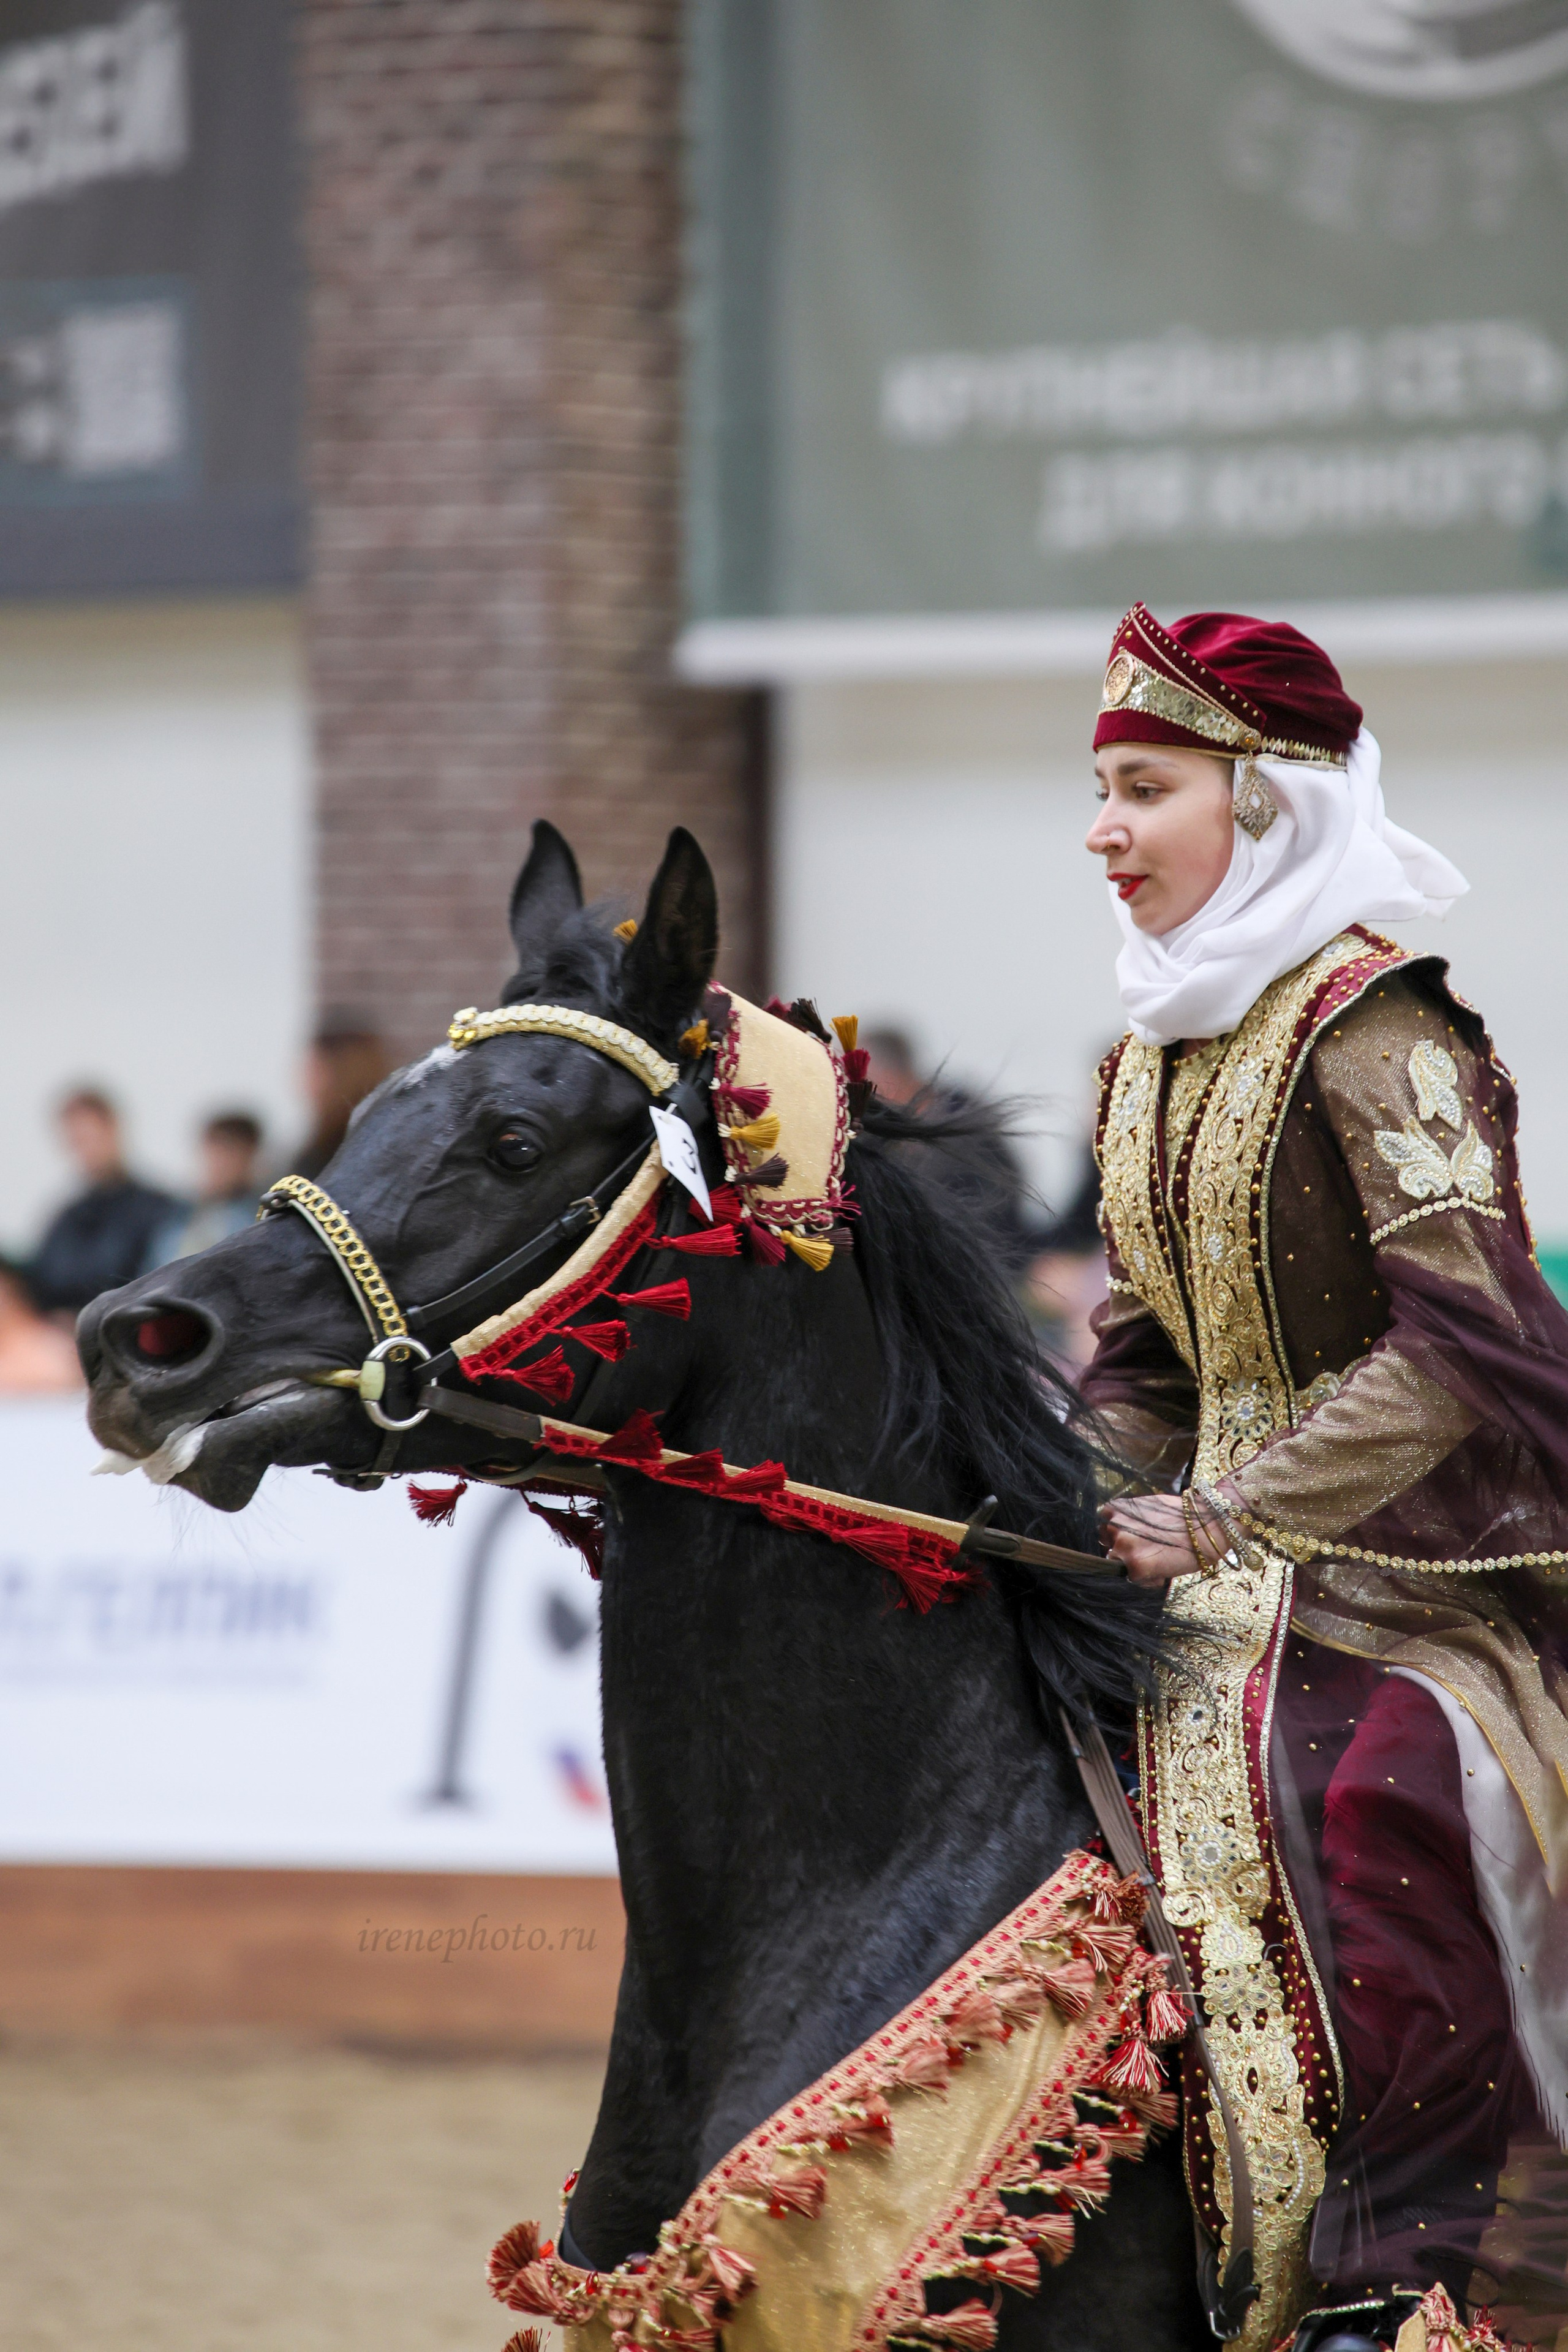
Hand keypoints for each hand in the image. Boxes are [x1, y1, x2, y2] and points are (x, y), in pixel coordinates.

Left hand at [1098, 1491, 1223, 1585]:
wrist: (1206, 1527)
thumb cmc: (1183, 1516)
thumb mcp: (1149, 1508)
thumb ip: (1131, 1520)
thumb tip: (1122, 1534)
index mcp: (1117, 1509)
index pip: (1106, 1529)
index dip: (1119, 1537)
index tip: (1134, 1542)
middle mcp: (1115, 1526)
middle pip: (1109, 1547)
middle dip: (1125, 1552)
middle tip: (1149, 1552)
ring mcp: (1123, 1546)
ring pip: (1118, 1564)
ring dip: (1134, 1566)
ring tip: (1157, 1562)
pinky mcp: (1134, 1566)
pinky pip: (1134, 1579)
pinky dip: (1147, 1579)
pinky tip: (1162, 1572)